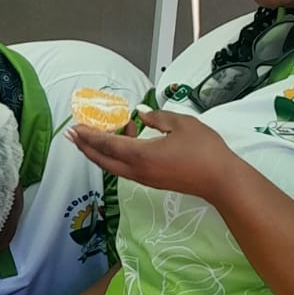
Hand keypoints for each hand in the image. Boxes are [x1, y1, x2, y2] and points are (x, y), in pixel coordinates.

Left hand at [69, 110, 236, 201]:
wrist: (221, 181)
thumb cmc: (204, 150)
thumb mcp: (181, 124)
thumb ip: (156, 117)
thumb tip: (140, 113)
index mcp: (140, 155)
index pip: (106, 144)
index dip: (88, 134)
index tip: (74, 126)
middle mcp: (136, 170)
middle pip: (102, 159)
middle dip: (85, 146)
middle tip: (73, 134)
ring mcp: (144, 178)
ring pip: (113, 165)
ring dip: (101, 151)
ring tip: (98, 133)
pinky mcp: (152, 181)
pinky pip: (125, 168)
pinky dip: (117, 155)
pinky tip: (126, 139)